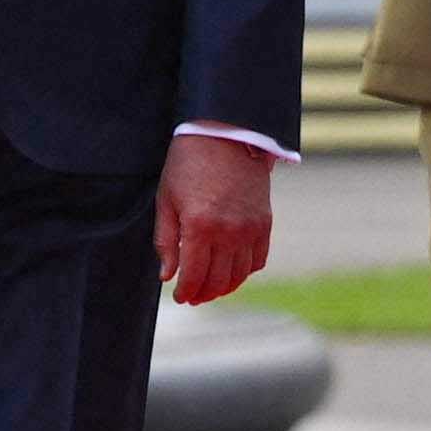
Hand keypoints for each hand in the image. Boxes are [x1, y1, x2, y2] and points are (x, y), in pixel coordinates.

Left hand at [156, 135, 274, 307]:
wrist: (226, 134)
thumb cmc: (188, 164)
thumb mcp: (166, 200)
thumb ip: (165, 241)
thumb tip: (167, 275)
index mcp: (198, 227)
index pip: (193, 276)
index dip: (185, 292)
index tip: (179, 296)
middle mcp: (227, 231)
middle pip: (217, 280)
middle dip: (203, 294)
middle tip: (193, 296)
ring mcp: (249, 228)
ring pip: (239, 275)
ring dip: (224, 287)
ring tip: (212, 288)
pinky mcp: (264, 222)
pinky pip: (258, 259)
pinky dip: (245, 271)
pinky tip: (233, 270)